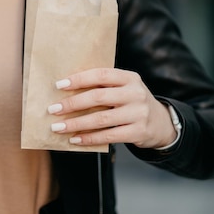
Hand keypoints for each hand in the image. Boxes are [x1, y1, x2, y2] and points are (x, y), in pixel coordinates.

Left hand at [47, 68, 175, 148]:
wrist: (161, 123)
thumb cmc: (131, 102)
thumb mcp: (123, 88)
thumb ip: (103, 86)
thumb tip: (66, 89)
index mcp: (129, 78)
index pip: (101, 74)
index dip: (79, 79)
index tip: (59, 85)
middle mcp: (135, 93)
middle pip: (98, 97)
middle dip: (72, 104)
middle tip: (53, 109)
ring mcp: (139, 113)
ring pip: (101, 119)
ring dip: (76, 124)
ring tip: (58, 127)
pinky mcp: (138, 132)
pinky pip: (109, 136)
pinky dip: (89, 138)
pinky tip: (75, 139)